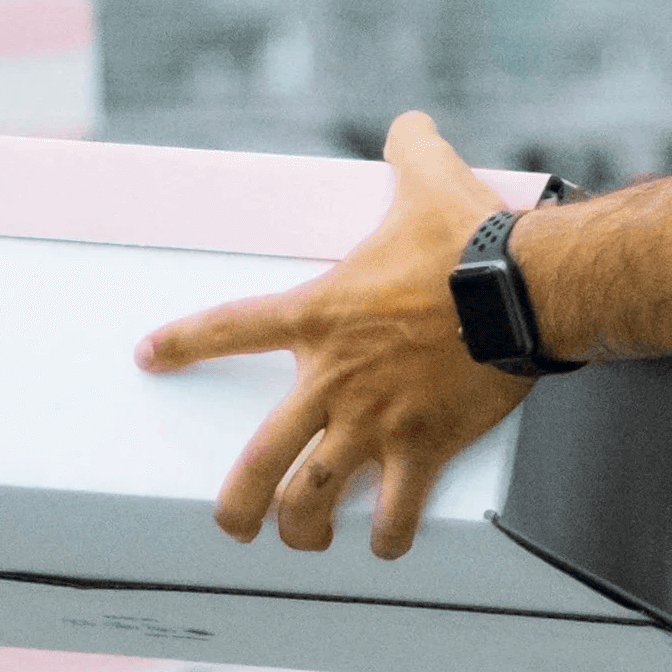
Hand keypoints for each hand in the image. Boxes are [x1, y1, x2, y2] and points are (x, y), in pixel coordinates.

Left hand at [136, 111, 533, 557]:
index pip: (232, 328)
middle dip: (238, 501)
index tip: (150, 356)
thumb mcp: (427, 179)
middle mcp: (335, 378)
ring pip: (314, 497)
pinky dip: (388, 536)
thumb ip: (409, 150)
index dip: (185, 343)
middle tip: (231, 524)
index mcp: (322, 315)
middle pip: (261, 456)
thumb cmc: (469, 240)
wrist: (522, 290)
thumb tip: (410, 125)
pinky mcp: (422, 447)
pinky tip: (384, 545)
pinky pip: (395, 511)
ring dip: (302, 528)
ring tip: (299, 542)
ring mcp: (375, 420)